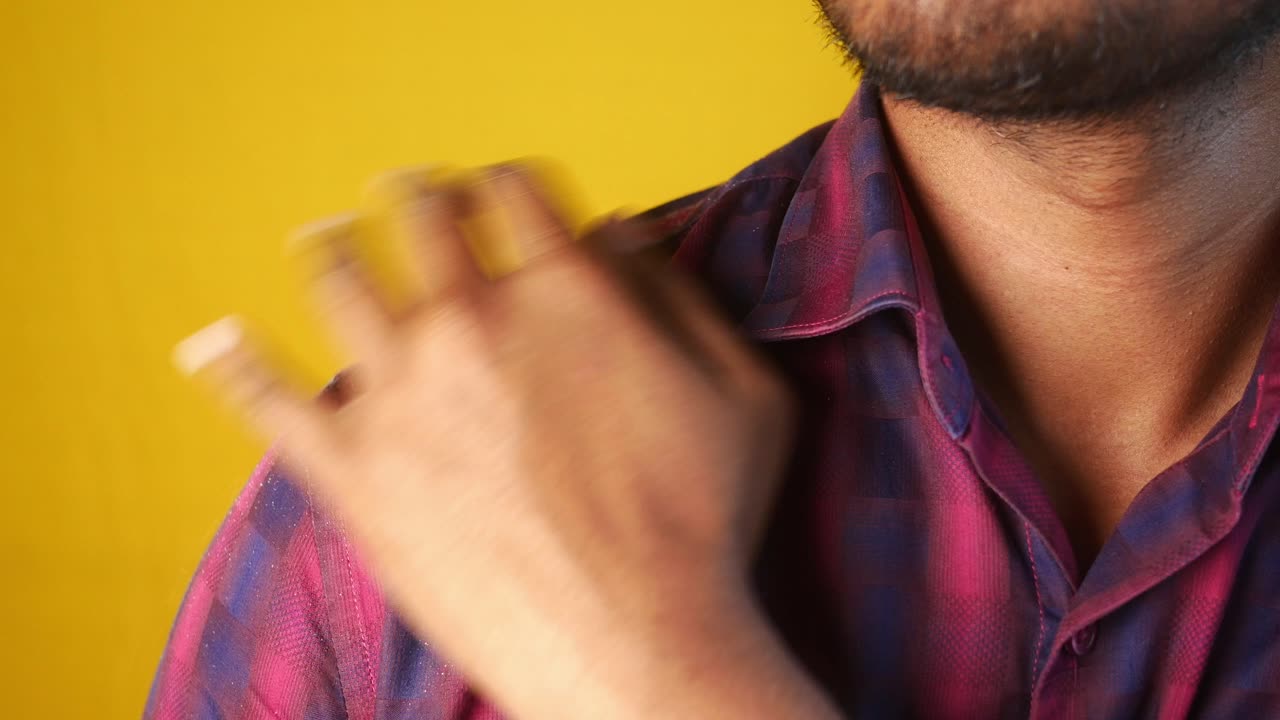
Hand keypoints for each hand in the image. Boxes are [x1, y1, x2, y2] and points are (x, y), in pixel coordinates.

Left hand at [174, 164, 837, 718]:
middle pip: (420, 210)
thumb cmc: (702, 529)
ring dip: (336, 246)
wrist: (637, 651)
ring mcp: (401, 392)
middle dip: (421, 197)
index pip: (513, 187)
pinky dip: (233, 363)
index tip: (500, 200)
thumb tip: (618, 231)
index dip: (506, 185)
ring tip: (332, 243)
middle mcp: (473, 321)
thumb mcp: (744, 396)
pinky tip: (212, 341)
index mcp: (566, 292)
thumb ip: (681, 298)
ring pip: (336, 274)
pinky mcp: (351, 469)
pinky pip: (266, 399)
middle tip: (415, 202)